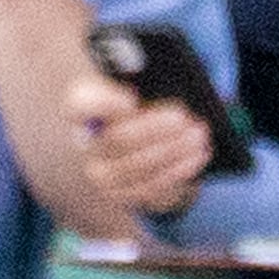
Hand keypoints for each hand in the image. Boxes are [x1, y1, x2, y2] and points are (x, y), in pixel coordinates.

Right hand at [64, 65, 215, 222]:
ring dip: (173, 149)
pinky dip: (178, 169)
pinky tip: (197, 155)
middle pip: (118, 139)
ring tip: (198, 134)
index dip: (104, 104)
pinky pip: (151, 186)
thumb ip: (126, 82)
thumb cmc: (132, 110)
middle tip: (183, 118)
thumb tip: (130, 95)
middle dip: (155, 128)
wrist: (134, 148)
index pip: (80, 106)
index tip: (131, 100)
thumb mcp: (127, 89)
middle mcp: (84, 147)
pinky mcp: (124, 196)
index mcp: (80, 112)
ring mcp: (102, 176)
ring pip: (138, 165)